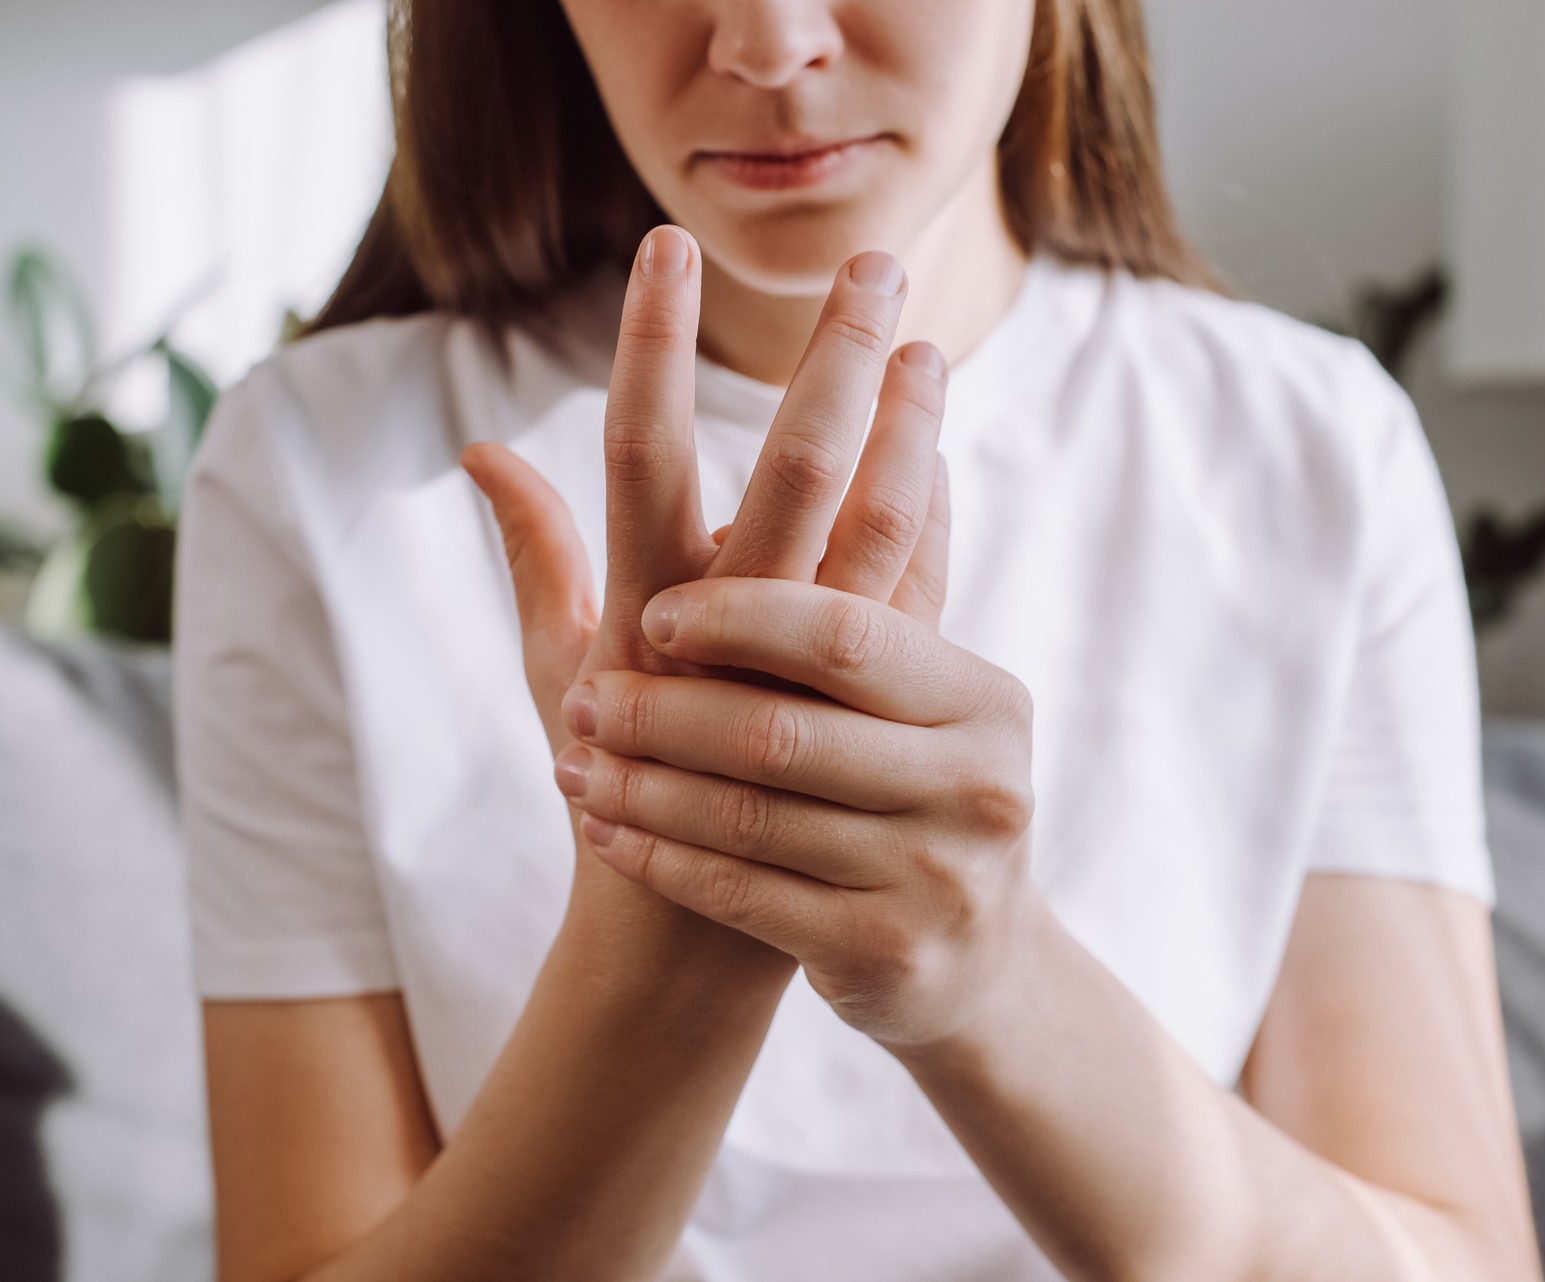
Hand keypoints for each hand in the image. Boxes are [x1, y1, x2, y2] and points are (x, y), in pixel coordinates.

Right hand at [462, 224, 951, 950]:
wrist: (688, 932)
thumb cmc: (608, 787)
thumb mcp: (553, 668)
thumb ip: (533, 550)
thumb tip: (483, 447)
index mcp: (638, 609)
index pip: (641, 449)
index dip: (650, 344)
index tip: (667, 246)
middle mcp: (727, 633)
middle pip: (793, 469)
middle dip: (834, 360)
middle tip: (872, 262)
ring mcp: (807, 675)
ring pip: (878, 528)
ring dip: (910, 428)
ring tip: (930, 337)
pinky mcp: (865, 713)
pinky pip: (909, 598)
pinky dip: (926, 519)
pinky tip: (939, 449)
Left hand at [552, 575, 1041, 1049]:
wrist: (971, 962)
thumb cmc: (915, 788)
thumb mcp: (917, 684)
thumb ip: (898, 543)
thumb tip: (914, 357)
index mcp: (973, 694)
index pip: (845, 634)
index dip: (743, 618)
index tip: (654, 612)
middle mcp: (971, 781)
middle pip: (784, 731)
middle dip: (670, 710)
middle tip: (585, 694)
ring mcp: (934, 874)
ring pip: (750, 817)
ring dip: (646, 785)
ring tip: (571, 756)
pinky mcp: (887, 954)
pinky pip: (743, 896)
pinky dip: (663, 856)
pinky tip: (605, 831)